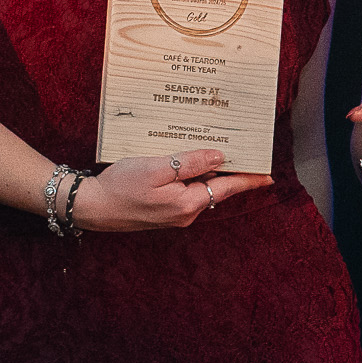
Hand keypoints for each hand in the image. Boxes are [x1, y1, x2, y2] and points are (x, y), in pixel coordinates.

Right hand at [75, 150, 269, 231]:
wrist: (92, 207)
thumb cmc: (121, 187)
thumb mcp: (157, 168)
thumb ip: (190, 162)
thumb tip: (219, 157)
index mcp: (189, 202)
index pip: (228, 187)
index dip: (249, 179)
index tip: (269, 175)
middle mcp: (186, 212)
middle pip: (215, 186)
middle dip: (228, 169)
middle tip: (241, 149)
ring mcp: (175, 214)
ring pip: (200, 187)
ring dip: (206, 170)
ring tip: (213, 148)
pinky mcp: (163, 210)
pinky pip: (185, 190)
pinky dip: (190, 175)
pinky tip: (185, 160)